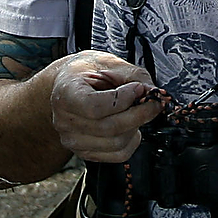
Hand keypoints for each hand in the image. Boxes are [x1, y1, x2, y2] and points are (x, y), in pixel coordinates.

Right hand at [47, 51, 162, 162]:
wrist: (67, 86)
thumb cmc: (84, 72)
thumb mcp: (107, 62)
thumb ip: (133, 75)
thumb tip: (153, 93)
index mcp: (65, 94)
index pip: (94, 107)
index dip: (122, 99)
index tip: (137, 88)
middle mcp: (64, 122)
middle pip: (109, 128)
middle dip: (139, 114)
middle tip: (152, 102)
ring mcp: (73, 141)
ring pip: (117, 144)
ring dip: (136, 126)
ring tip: (138, 111)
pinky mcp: (85, 153)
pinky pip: (118, 155)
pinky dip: (132, 141)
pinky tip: (131, 125)